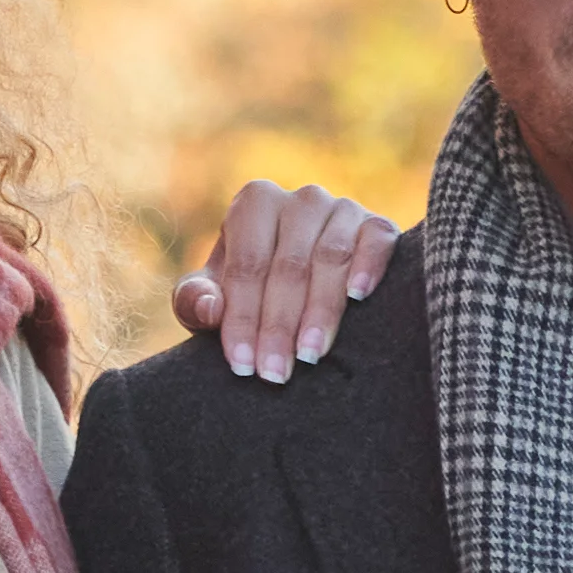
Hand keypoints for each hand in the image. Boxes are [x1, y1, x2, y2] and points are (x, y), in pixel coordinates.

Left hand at [166, 178, 406, 381]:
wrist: (303, 280)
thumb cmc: (249, 290)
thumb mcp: (214, 296)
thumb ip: (195, 302)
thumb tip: (211, 309)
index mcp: (254, 204)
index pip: (247, 266)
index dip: (243, 318)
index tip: (243, 365)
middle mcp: (300, 199)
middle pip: (288, 266)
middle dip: (279, 326)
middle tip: (275, 373)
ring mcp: (342, 208)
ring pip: (330, 258)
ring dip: (320, 310)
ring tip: (310, 355)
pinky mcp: (378, 224)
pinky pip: (376, 241)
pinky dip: (368, 265)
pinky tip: (358, 297)